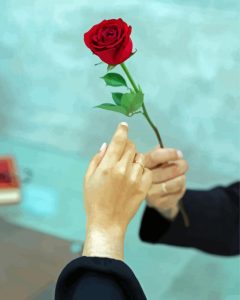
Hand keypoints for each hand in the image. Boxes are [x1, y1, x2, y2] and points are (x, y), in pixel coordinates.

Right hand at [83, 122, 151, 259]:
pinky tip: (134, 177)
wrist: (107, 222)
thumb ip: (97, 159)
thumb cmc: (94, 200)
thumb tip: (107, 144)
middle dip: (126, 146)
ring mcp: (135, 179)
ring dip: (134, 159)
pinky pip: (147, 170)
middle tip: (121, 154)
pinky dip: (141, 170)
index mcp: (107, 166)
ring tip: (127, 169)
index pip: (119, 140)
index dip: (122, 130)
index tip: (124, 125)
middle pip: (131, 146)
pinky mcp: (144, 187)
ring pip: (140, 157)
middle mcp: (123, 170)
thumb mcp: (88, 178)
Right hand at [144, 146, 187, 218]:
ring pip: (172, 184)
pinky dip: (181, 188)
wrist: (152, 194)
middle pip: (165, 171)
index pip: (154, 157)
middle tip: (184, 164)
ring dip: (181, 178)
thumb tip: (162, 147)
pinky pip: (176, 193)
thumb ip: (158, 153)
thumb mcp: (153, 161)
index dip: (169, 154)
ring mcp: (149, 193)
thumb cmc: (154, 172)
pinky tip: (178, 186)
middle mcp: (141, 180)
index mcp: (140, 165)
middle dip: (179, 166)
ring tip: (182, 176)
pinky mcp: (158, 203)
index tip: (179, 154)